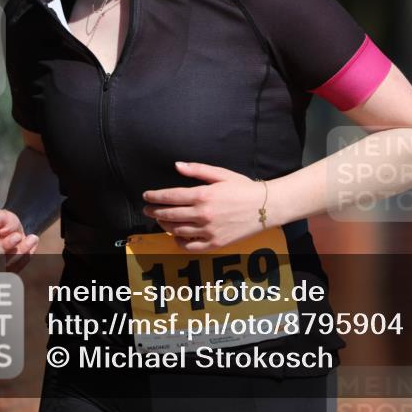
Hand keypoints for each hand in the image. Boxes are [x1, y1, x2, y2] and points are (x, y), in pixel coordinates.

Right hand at [0, 208, 38, 270]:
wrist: (17, 233)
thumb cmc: (5, 224)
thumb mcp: (2, 216)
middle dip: (3, 247)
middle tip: (17, 236)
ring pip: (3, 265)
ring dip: (19, 252)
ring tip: (32, 238)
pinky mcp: (6, 273)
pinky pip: (15, 269)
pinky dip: (25, 258)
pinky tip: (33, 243)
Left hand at [142, 162, 268, 251]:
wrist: (265, 207)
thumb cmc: (244, 188)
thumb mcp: (221, 174)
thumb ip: (197, 170)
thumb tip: (177, 166)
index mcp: (203, 195)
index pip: (170, 197)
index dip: (155, 197)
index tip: (146, 196)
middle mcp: (203, 214)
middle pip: (169, 214)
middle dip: (154, 211)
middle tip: (147, 209)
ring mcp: (208, 231)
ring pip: (177, 230)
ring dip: (164, 225)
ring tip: (161, 220)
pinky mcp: (215, 243)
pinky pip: (190, 246)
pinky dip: (179, 241)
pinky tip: (176, 236)